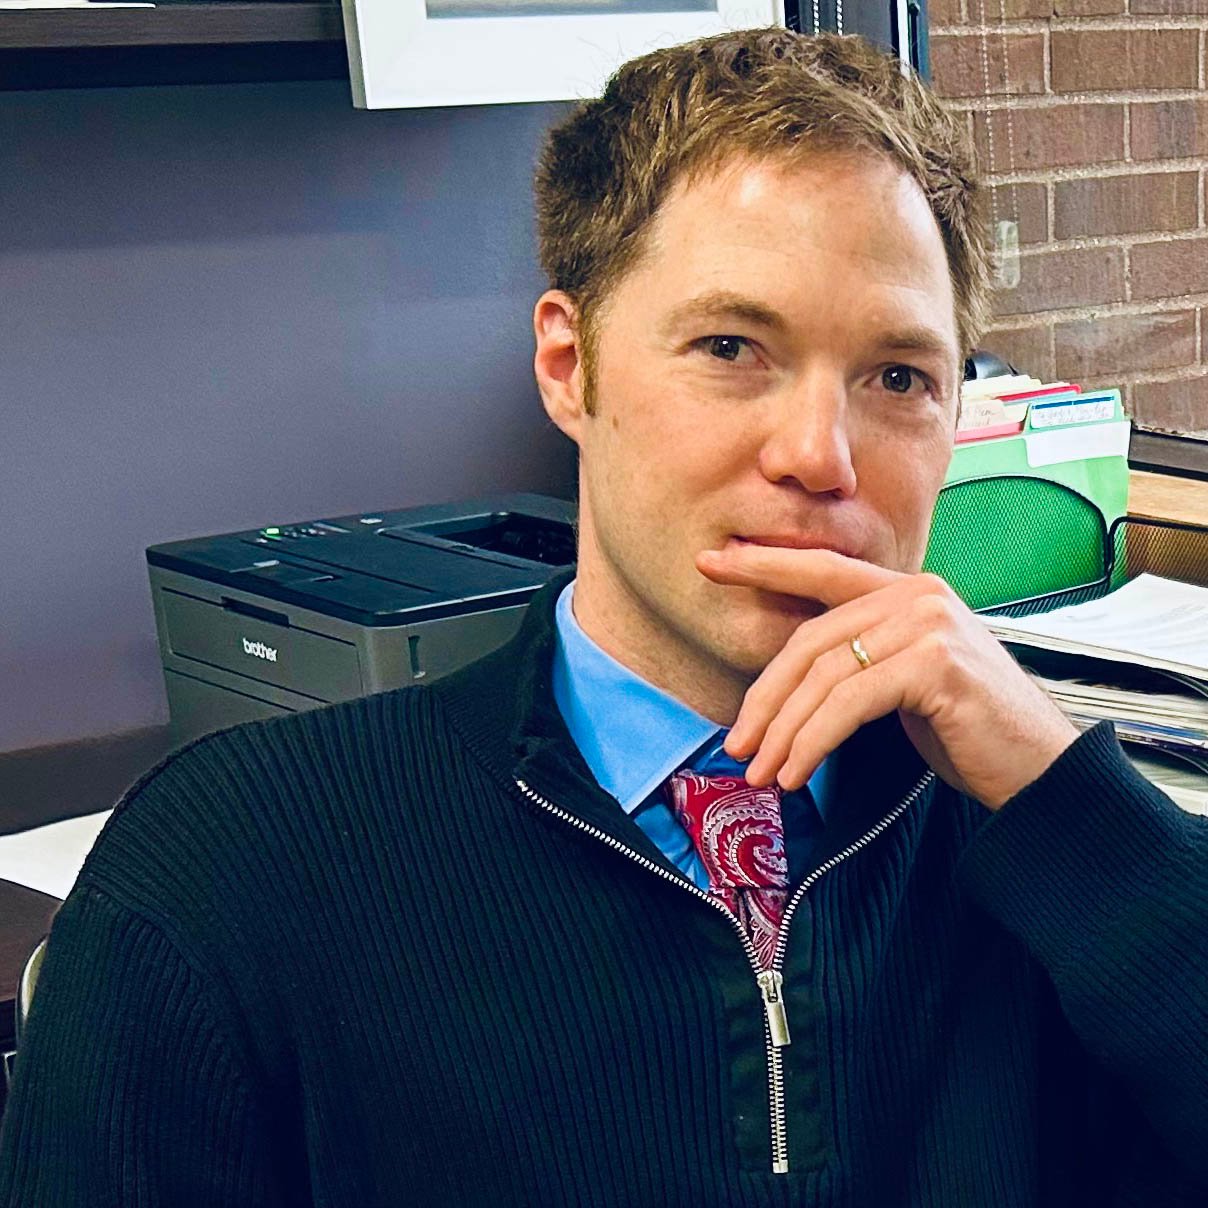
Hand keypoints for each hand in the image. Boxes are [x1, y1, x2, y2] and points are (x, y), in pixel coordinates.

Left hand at [696, 544, 1079, 810]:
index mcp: (907, 591)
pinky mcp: (935, 664)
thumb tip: (780, 686)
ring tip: (761, 773)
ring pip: (823, 675)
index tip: (709, 563)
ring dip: (783, 731)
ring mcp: (930, 624)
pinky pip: (848, 702)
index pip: (822, 571)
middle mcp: (919, 594)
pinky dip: (813, 741)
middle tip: (737, 746)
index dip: (763, 565)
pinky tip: (796, 773)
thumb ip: (855, 662)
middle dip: (764, 697)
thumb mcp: (901, 683)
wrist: (1040, 772)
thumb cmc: (966, 731)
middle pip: (811, 639)